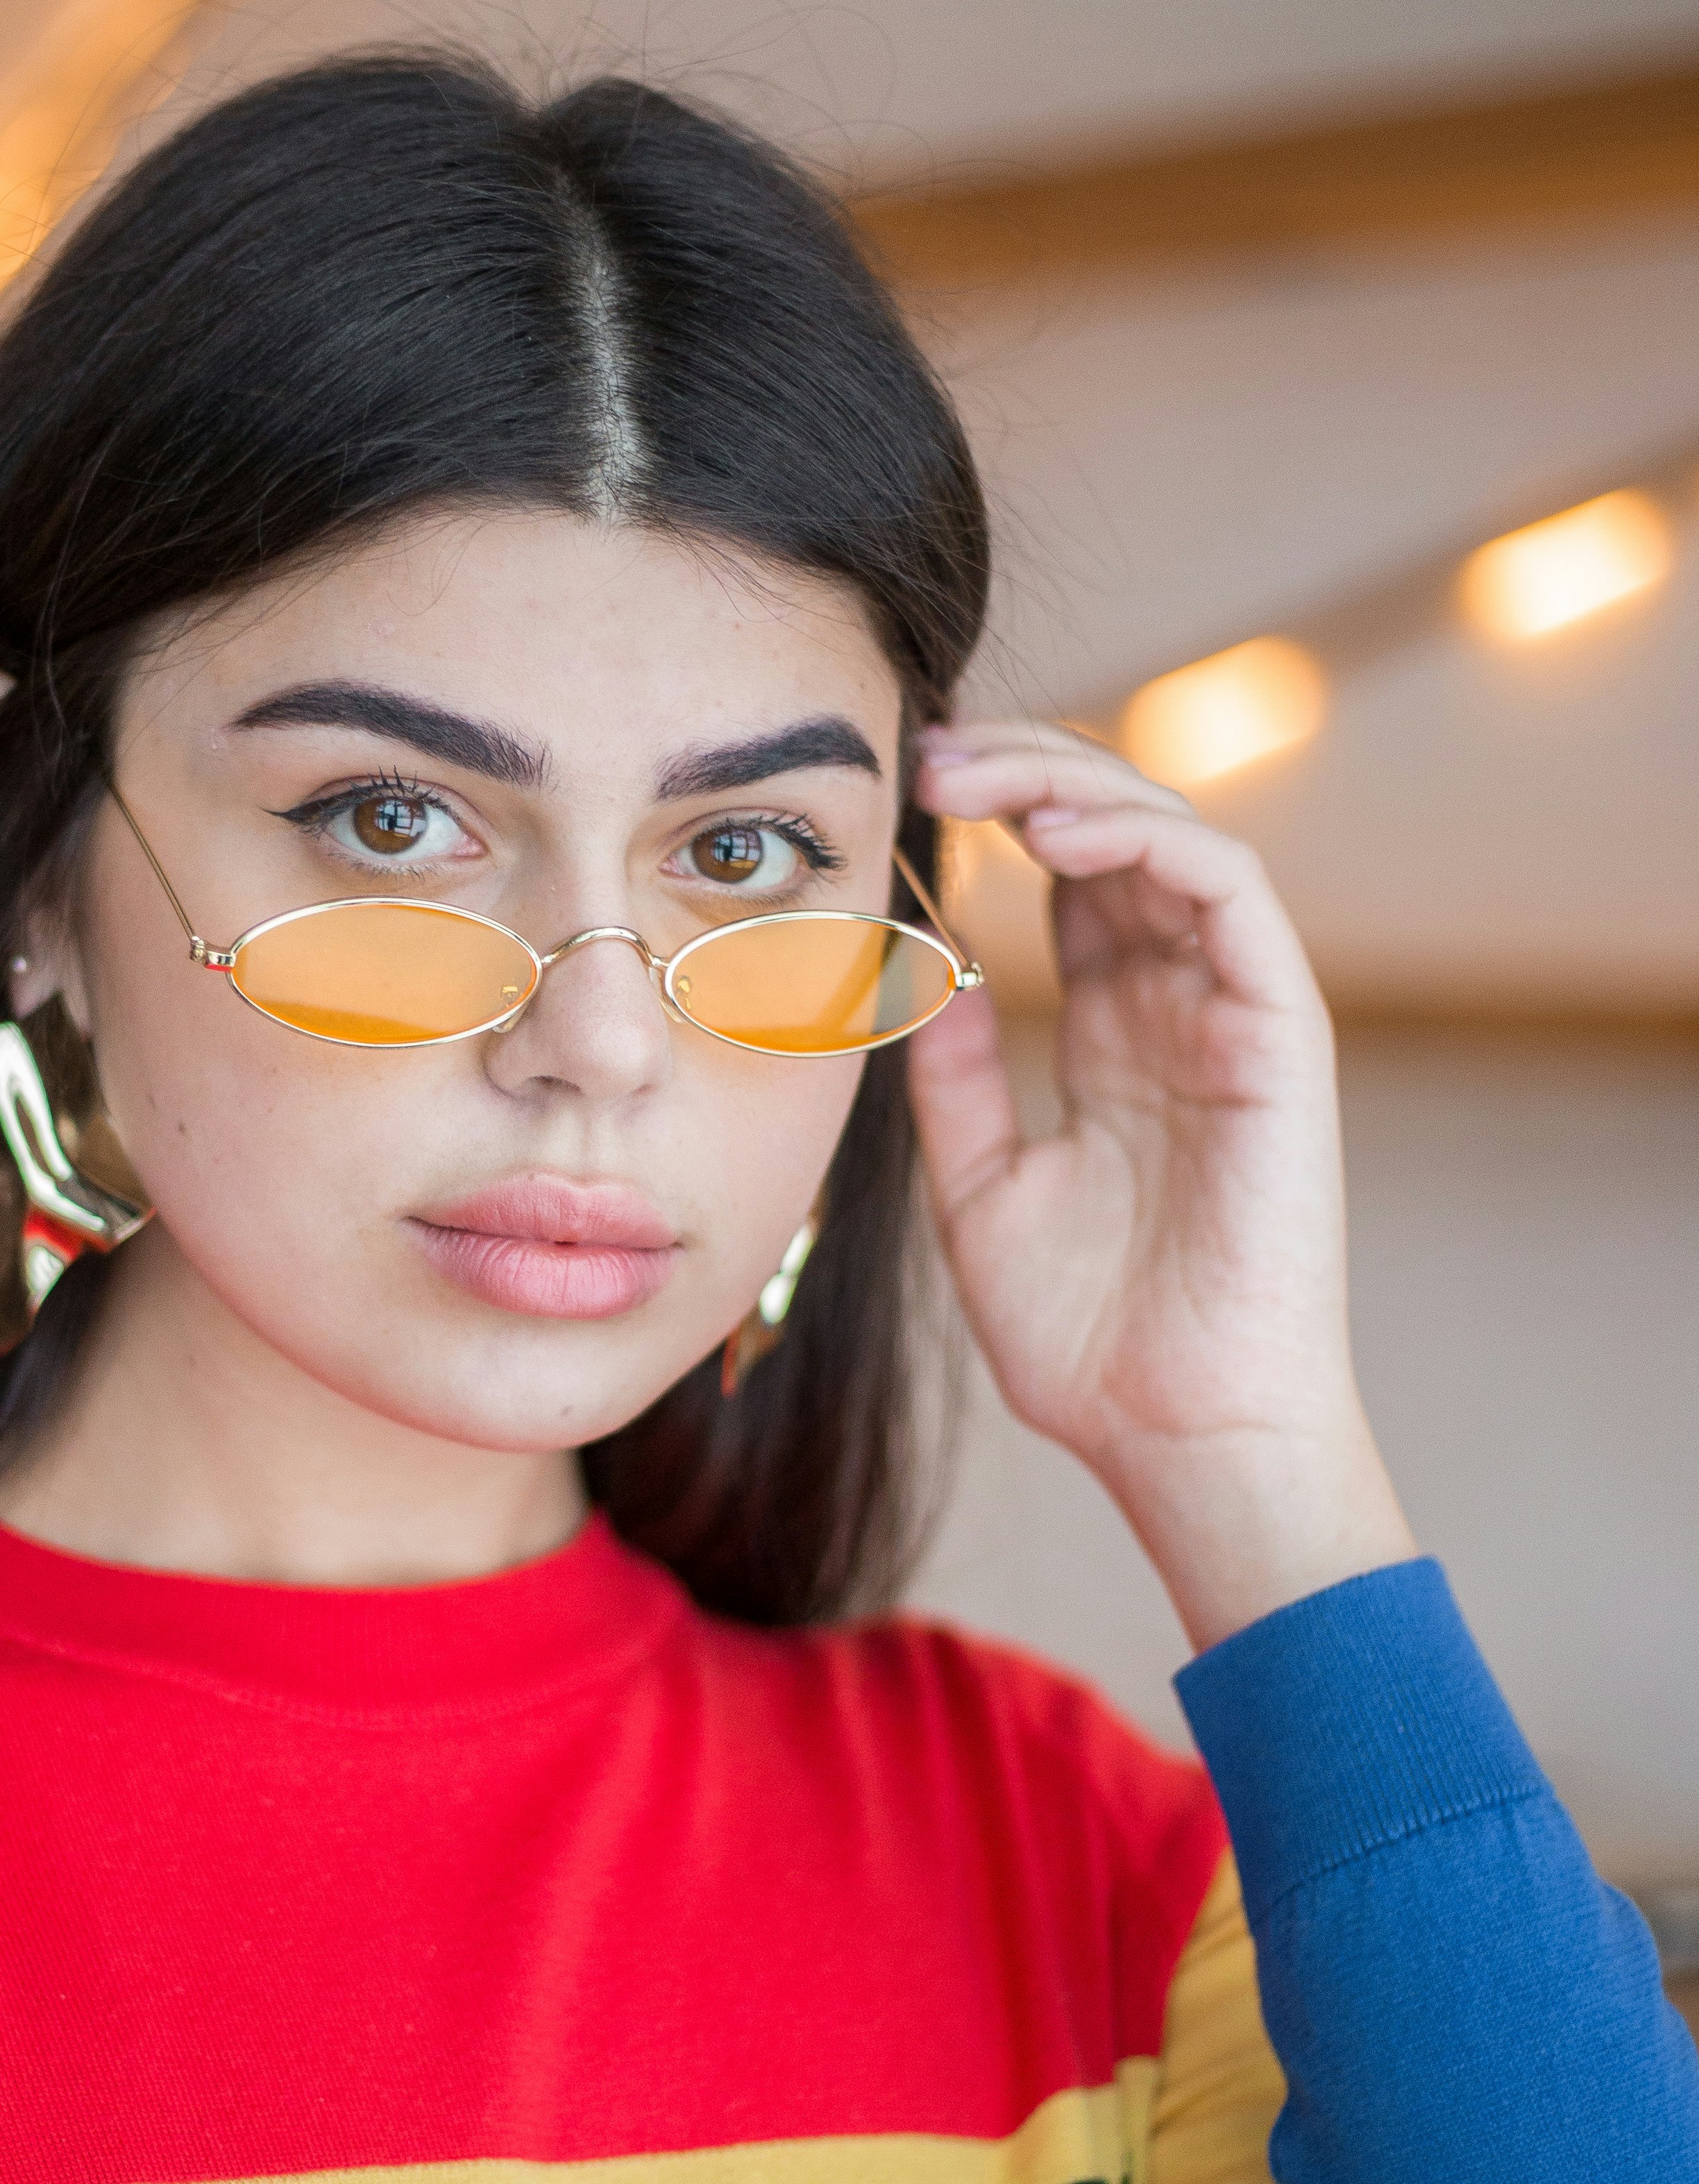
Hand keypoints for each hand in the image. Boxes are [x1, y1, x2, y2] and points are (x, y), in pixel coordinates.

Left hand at [904, 721, 1414, 1651]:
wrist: (1173, 1432)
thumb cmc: (1089, 1339)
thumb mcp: (981, 1190)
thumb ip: (956, 1083)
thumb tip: (918, 981)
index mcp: (1119, 1035)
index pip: (1071, 879)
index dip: (998, 814)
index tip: (902, 787)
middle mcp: (1182, 1007)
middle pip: (1118, 837)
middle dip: (1026, 772)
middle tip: (927, 751)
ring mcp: (1237, 1015)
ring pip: (1175, 840)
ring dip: (1078, 786)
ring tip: (979, 775)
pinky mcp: (1282, 1035)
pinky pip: (1233, 897)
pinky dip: (1151, 844)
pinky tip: (1060, 836)